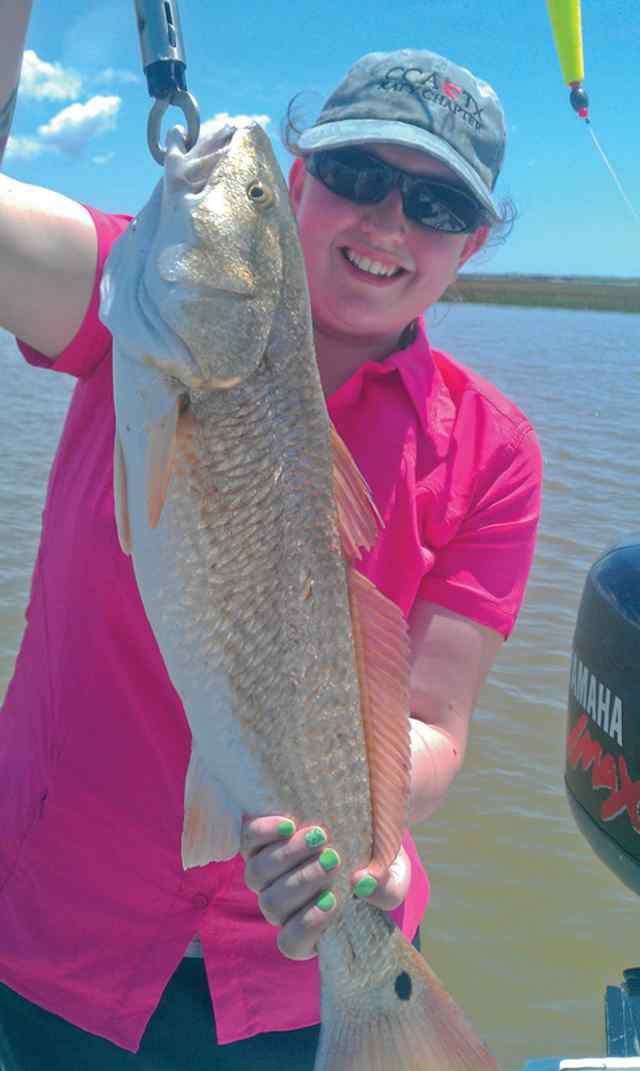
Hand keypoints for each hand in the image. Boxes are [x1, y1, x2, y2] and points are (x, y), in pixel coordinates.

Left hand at [240, 815, 410, 959]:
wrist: (368, 825)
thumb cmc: (380, 864)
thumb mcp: (394, 879)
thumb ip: (385, 890)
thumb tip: (363, 884)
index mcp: (310, 927)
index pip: (292, 942)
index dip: (307, 926)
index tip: (334, 901)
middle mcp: (282, 904)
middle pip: (273, 905)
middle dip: (303, 882)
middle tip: (333, 859)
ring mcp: (267, 873)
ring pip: (257, 875)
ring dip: (287, 856)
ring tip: (319, 836)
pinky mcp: (260, 841)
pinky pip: (249, 841)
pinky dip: (266, 832)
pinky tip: (290, 824)